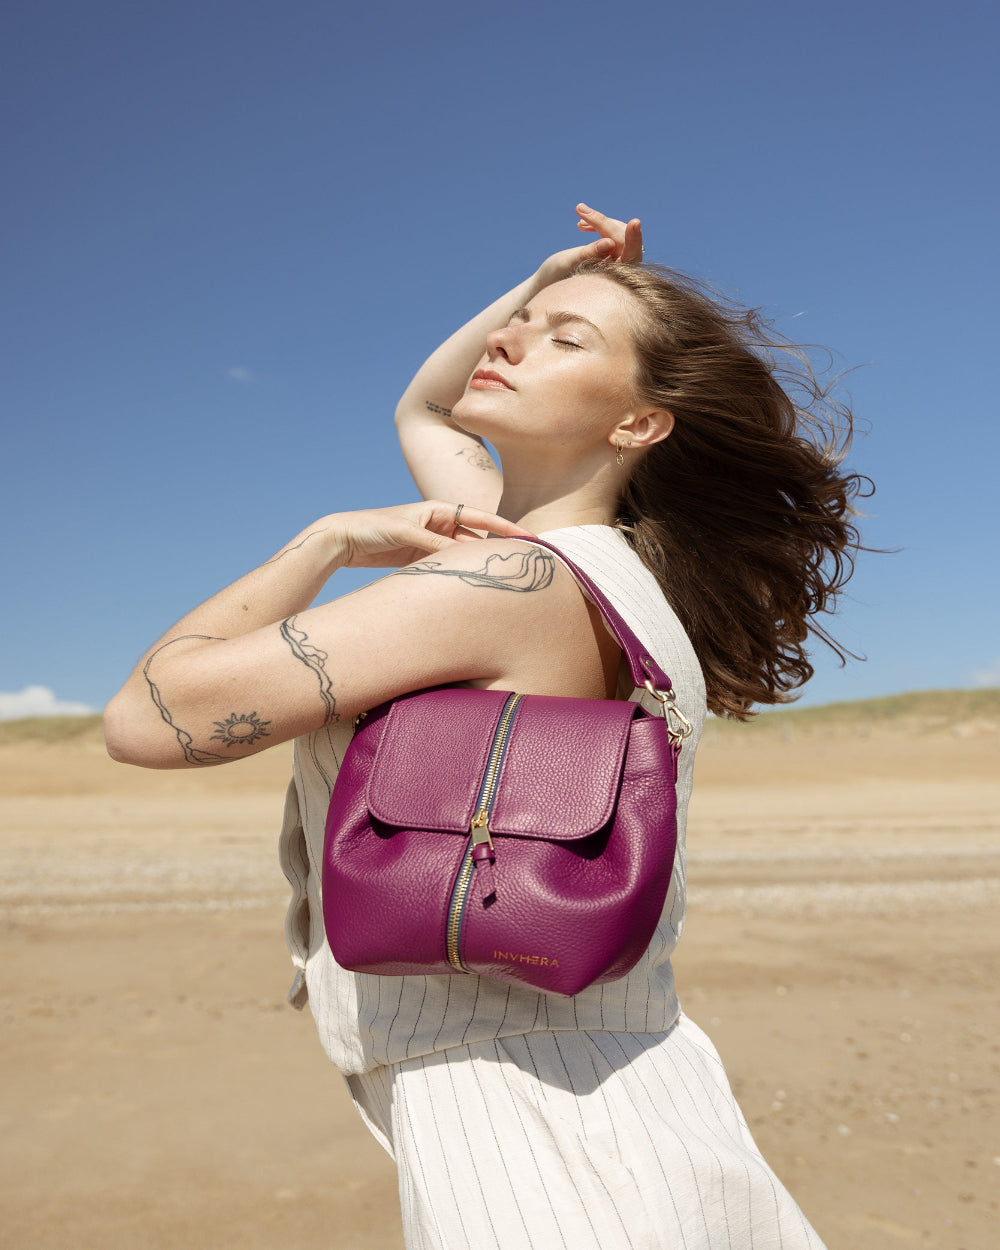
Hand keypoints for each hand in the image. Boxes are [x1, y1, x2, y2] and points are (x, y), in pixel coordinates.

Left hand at [330, 501, 535, 569]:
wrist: (343, 538)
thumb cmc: (372, 527)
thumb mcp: (406, 534)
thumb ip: (435, 545)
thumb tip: (462, 558)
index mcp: (439, 510)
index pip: (481, 519)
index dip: (506, 528)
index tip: (529, 537)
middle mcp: (438, 525)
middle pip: (474, 541)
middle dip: (493, 553)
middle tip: (517, 568)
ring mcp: (430, 543)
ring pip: (460, 557)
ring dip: (473, 567)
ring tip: (495, 581)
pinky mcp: (420, 559)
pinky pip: (445, 567)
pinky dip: (454, 576)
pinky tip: (466, 587)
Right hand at [537, 204, 644, 284]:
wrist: (550, 282)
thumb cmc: (556, 277)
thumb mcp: (570, 264)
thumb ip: (590, 254)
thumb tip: (609, 243)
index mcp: (618, 278)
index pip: (630, 253)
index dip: (632, 237)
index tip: (634, 222)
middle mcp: (623, 269)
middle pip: (622, 239)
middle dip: (603, 223)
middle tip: (580, 210)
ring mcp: (617, 261)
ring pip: (616, 233)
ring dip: (599, 222)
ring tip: (579, 218)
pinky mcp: (611, 253)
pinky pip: (610, 234)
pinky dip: (598, 226)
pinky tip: (581, 225)